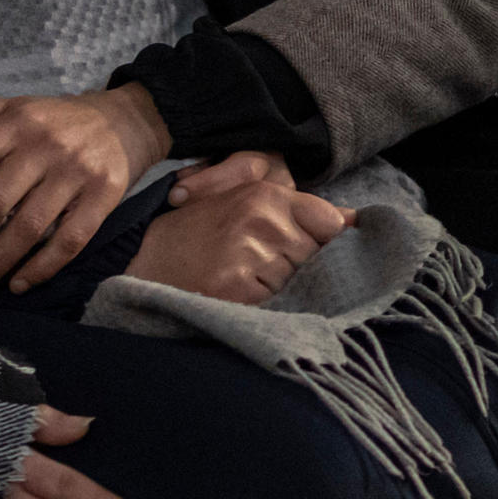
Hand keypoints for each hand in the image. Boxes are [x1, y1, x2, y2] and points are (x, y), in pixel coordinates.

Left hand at [0, 85, 172, 294]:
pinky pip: (70, 240)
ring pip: (29, 227)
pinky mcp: (104, 196)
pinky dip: (43, 267)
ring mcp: (77, 173)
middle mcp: (45, 146)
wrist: (129, 119)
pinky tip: (19, 284)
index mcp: (16, 123)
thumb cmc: (58, 118)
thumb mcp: (12, 106)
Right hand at [125, 153, 355, 305]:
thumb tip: (356, 219)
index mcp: (264, 194)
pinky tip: (235, 294)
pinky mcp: (239, 287)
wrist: (141, 267)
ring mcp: (250, 253)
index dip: (320, 242)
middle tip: (256, 265)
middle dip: (297, 266)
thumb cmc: (196, 238)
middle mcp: (261, 218)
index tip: (304, 250)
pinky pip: (275, 301)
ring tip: (241, 278)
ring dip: (277, 287)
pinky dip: (262, 304)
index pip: (329, 221)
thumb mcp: (243, 206)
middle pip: (314, 254)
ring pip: (297, 280)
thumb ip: (300, 210)